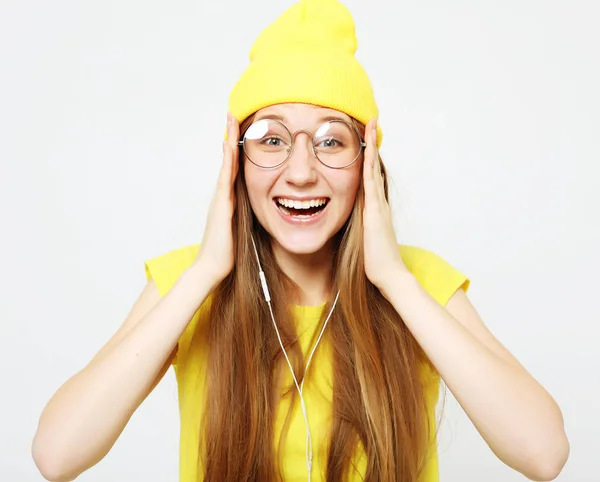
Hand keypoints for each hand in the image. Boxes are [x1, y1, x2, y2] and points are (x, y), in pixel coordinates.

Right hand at [194, 112, 239, 286]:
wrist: (212, 268)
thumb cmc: (227, 253)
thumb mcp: (241, 229)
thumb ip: (246, 218)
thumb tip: (261, 213)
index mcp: (230, 200)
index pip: (235, 169)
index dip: (238, 150)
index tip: (242, 132)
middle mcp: (223, 195)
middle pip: (229, 161)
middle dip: (231, 138)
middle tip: (233, 115)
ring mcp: (220, 198)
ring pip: (227, 165)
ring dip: (229, 142)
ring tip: (231, 121)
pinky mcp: (221, 205)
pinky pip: (226, 177)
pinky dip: (228, 160)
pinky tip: (230, 145)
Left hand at [362, 118, 408, 292]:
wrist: (389, 275)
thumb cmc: (374, 262)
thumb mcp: (362, 239)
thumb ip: (358, 228)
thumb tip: (344, 224)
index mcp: (375, 209)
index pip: (370, 178)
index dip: (367, 159)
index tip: (365, 142)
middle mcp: (379, 202)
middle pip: (374, 167)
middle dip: (372, 146)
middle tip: (371, 123)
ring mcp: (379, 205)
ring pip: (373, 169)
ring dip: (372, 147)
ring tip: (371, 125)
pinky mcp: (375, 211)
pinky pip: (370, 181)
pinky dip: (368, 164)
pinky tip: (366, 149)